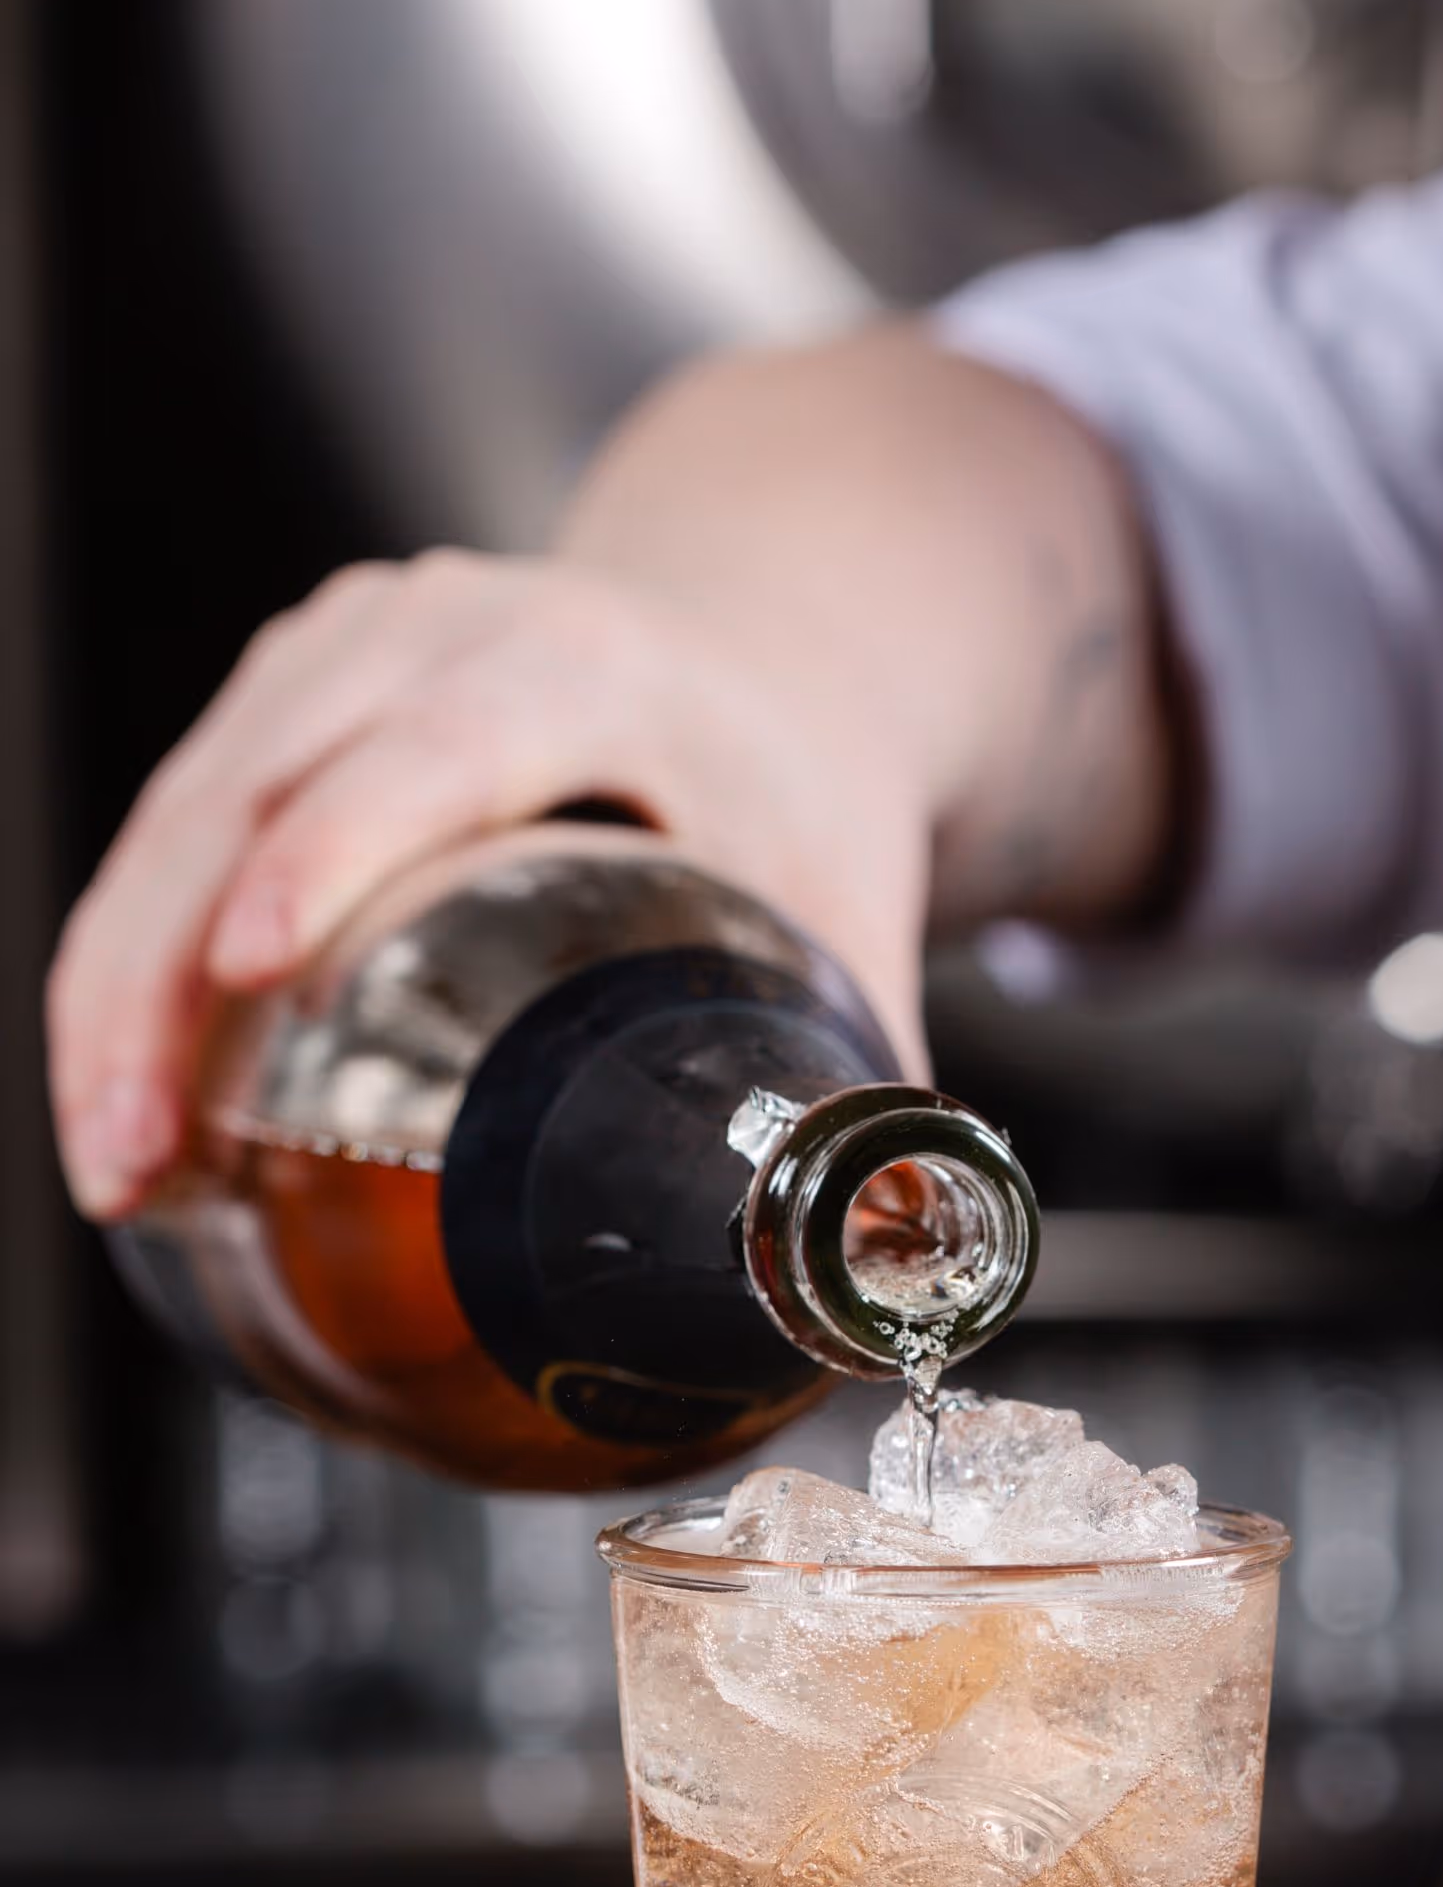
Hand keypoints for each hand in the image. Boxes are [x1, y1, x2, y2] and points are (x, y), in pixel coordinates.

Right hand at [46, 547, 932, 1219]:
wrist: (758, 656)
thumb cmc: (793, 783)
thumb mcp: (846, 898)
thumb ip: (865, 1071)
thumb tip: (883, 1255)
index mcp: (580, 664)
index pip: (432, 748)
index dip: (337, 852)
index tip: (257, 969)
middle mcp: (431, 631)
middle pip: (254, 794)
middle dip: (167, 983)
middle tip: (142, 1161)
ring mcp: (335, 655)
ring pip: (177, 818)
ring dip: (116, 994)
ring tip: (115, 1169)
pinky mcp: (279, 701)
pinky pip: (170, 831)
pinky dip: (129, 961)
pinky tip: (125, 1096)